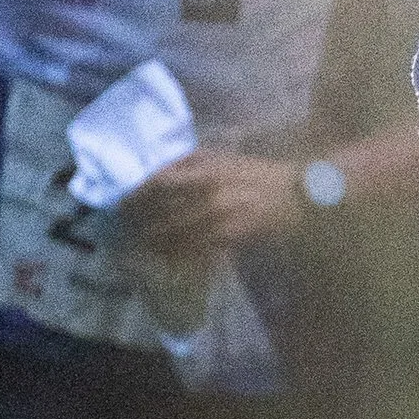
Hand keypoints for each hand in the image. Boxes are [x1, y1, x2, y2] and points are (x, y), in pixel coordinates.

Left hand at [111, 150, 302, 264]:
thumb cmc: (258, 174)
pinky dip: (182, 256)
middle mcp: (209, 188)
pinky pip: (200, 249)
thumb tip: (157, 171)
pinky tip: (172, 261)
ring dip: (157, 243)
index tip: (121, 206)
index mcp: (205, 167)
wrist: (297, 193)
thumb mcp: (222, 157)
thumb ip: (190, 161)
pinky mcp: (233, 234)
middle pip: (163, 209)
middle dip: (140, 224)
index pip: (159, 181)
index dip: (136, 195)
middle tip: (125, 233)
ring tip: (143, 249)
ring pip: (177, 232)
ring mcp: (221, 212)